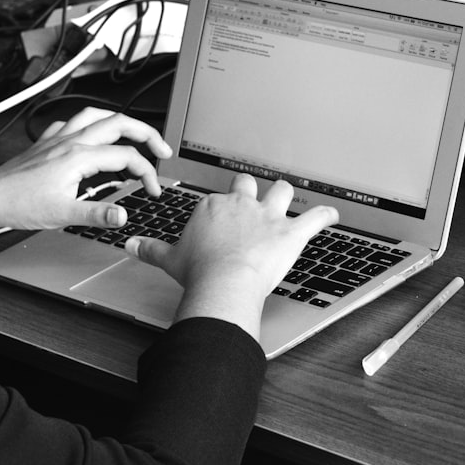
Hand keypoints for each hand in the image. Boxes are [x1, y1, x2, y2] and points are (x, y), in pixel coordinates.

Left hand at [0, 108, 171, 251]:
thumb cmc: (19, 204)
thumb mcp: (64, 215)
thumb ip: (98, 214)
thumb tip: (124, 216)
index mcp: (80, 157)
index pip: (128, 157)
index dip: (148, 174)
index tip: (153, 190)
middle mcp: (70, 142)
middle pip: (119, 123)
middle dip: (147, 134)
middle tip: (162, 149)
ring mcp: (57, 139)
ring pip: (95, 115)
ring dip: (119, 121)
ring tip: (133, 132)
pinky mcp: (46, 144)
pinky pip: (71, 123)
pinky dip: (88, 124)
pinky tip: (89, 135)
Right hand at [124, 175, 338, 338]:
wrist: (224, 282)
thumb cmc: (198, 272)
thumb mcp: (169, 259)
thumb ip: (150, 249)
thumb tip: (129, 245)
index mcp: (212, 207)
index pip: (218, 199)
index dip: (222, 209)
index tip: (222, 218)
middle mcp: (241, 205)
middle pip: (247, 183)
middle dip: (251, 189)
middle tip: (253, 199)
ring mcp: (268, 216)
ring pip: (282, 191)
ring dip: (287, 195)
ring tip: (290, 199)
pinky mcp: (291, 232)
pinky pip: (316, 217)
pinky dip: (327, 215)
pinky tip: (334, 214)